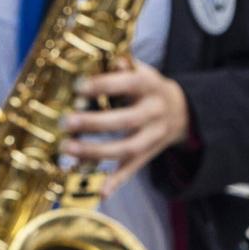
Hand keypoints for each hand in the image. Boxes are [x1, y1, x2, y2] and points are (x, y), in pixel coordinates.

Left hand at [61, 59, 192, 185]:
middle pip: (126, 120)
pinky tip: (98, 192)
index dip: (104, 85)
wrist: (182, 112)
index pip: (128, 83)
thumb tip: (105, 57)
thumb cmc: (148, 88)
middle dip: (95, 123)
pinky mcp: (148, 156)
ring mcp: (152, 137)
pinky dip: (116, 182)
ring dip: (96, 152)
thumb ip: (123, 65)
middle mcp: (154, 113)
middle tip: (66, 122)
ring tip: (68, 149)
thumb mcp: (141, 71)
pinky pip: (132, 170)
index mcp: (151, 86)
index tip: (78, 87)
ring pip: (127, 149)